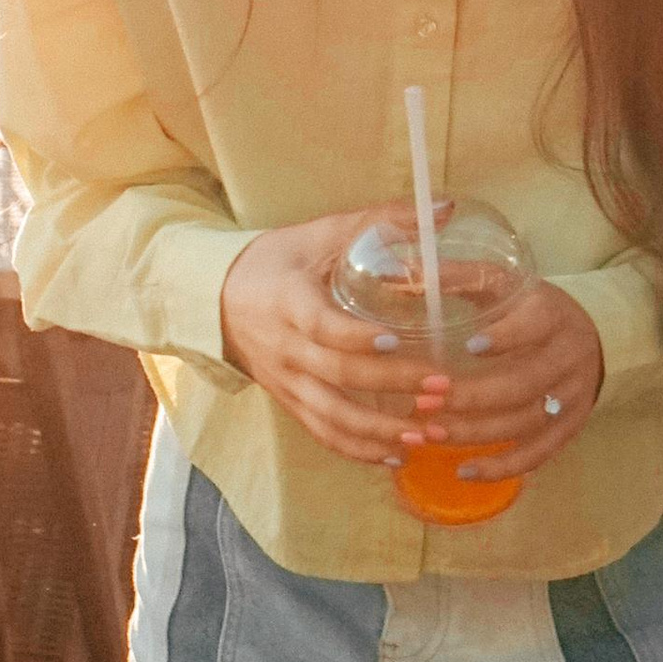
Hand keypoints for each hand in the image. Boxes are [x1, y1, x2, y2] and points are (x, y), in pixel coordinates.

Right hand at [218, 210, 429, 467]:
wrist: (217, 298)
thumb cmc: (278, 260)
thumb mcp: (321, 232)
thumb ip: (381, 220)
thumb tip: (445, 208)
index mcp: (289, 301)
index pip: (322, 326)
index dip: (358, 337)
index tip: (398, 340)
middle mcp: (284, 348)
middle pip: (337, 375)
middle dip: (391, 384)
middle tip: (441, 387)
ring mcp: (285, 381)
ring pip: (331, 416)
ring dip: (379, 430)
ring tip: (426, 433)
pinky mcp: (289, 401)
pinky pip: (323, 433)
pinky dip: (359, 450)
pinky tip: (398, 453)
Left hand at [417, 276, 606, 483]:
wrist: (594, 338)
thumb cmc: (533, 309)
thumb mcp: (506, 283)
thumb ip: (460, 277)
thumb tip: (398, 273)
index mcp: (552, 315)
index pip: (533, 326)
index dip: (505, 338)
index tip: (469, 347)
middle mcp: (568, 358)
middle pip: (522, 384)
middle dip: (472, 397)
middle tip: (424, 401)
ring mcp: (570, 398)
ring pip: (524, 423)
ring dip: (475, 433)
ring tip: (430, 433)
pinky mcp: (568, 429)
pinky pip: (536, 454)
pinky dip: (500, 467)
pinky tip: (464, 470)